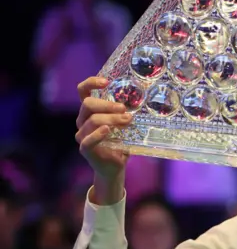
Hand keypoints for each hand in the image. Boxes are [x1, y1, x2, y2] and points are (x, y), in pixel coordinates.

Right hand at [75, 77, 132, 200]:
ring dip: (112, 119)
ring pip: (92, 120)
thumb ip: (126, 113)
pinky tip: (108, 130)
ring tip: (128, 121)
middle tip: (124, 109)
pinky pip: (87, 140)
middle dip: (107, 105)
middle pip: (88, 104)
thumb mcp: (124, 125)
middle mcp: (82, 121)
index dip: (91, 83)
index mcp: (89, 112)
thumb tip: (142, 102)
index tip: (107, 82)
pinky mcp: (84, 149)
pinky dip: (98, 134)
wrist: (115, 167)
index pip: (83, 91)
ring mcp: (81, 135)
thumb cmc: (120, 143)